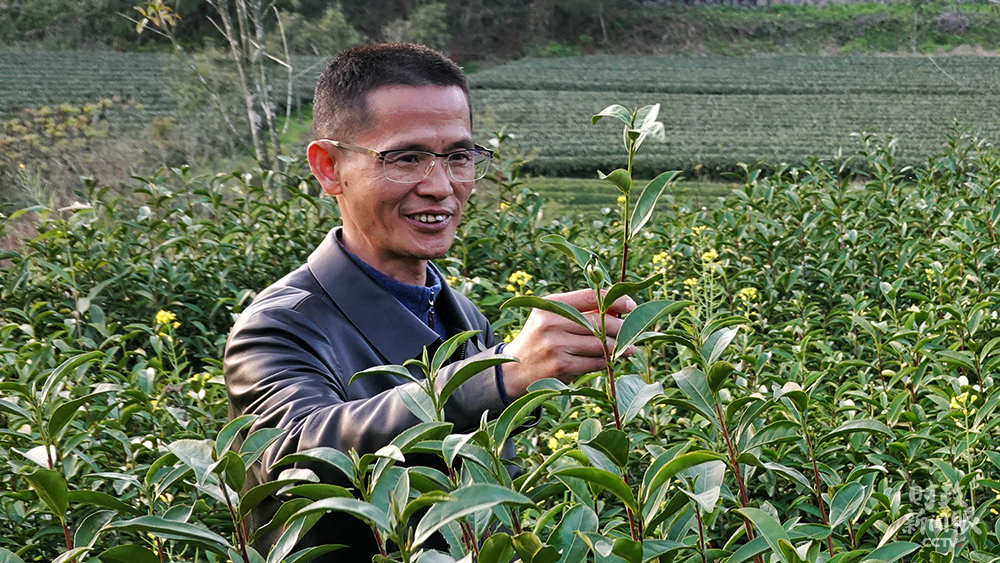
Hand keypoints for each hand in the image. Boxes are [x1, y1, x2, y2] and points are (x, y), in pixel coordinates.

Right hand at [501, 289, 636, 397]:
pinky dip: (607, 362)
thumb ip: (581, 311)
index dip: (616, 300)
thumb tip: (620, 310)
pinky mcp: (561, 366)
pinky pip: (596, 363)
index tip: (632, 306)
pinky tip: (612, 360)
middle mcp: (552, 322)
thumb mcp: (552, 317)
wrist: (513, 370)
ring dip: (620, 347)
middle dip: (623, 328)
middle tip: (634, 332)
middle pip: (601, 322)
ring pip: (602, 345)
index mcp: (551, 304)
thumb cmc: (541, 339)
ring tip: (628, 348)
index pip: (591, 296)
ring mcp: (556, 345)